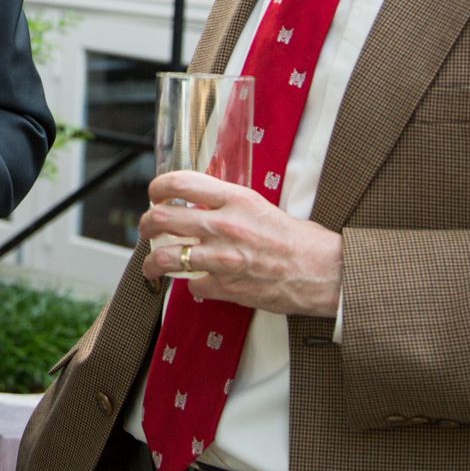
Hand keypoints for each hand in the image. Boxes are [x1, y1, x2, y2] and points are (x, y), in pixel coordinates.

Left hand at [138, 171, 342, 317]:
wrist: (324, 273)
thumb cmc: (297, 240)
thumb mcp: (259, 206)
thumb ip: (227, 204)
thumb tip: (198, 205)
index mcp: (235, 200)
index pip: (179, 183)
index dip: (157, 188)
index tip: (154, 195)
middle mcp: (223, 226)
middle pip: (160, 219)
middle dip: (145, 225)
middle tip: (146, 230)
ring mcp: (222, 258)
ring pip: (164, 258)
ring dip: (152, 263)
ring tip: (151, 265)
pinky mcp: (226, 287)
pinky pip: (192, 286)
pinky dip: (193, 286)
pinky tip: (198, 284)